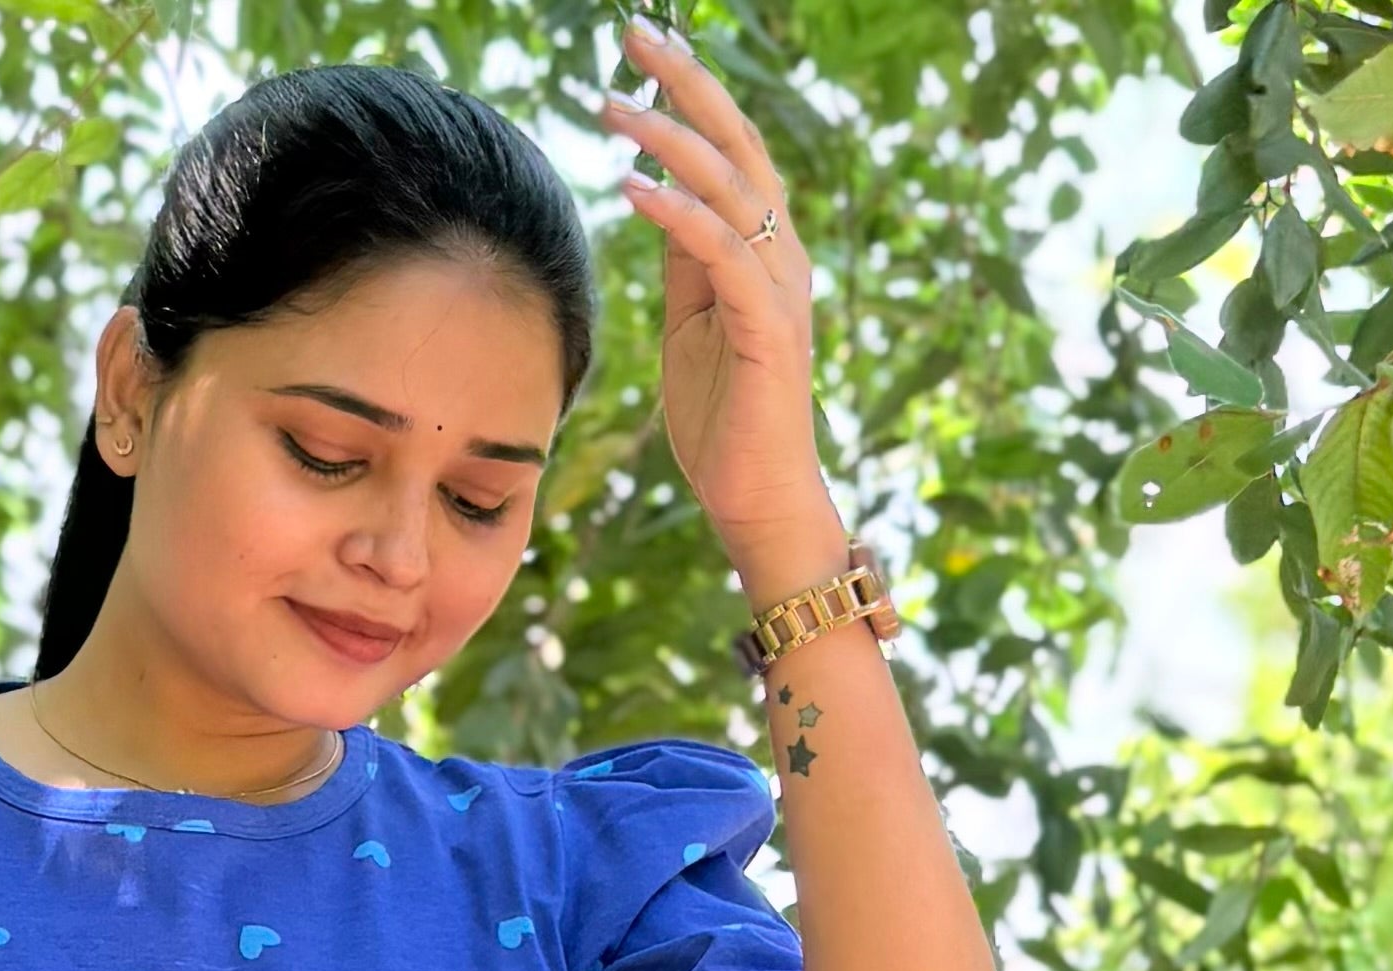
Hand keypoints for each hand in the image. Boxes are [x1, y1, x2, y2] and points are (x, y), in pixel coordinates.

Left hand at [599, 15, 843, 593]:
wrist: (756, 501)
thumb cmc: (723, 419)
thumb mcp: (690, 322)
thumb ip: (682, 258)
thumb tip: (651, 190)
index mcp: (763, 250)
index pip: (729, 150)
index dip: (688, 95)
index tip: (638, 50)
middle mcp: (781, 256)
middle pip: (737, 145)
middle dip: (685, 85)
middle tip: (633, 33)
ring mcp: (780, 290)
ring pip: (730, 189)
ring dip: (668, 141)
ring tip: (611, 107)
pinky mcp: (768, 330)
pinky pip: (723, 255)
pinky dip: (679, 216)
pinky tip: (634, 187)